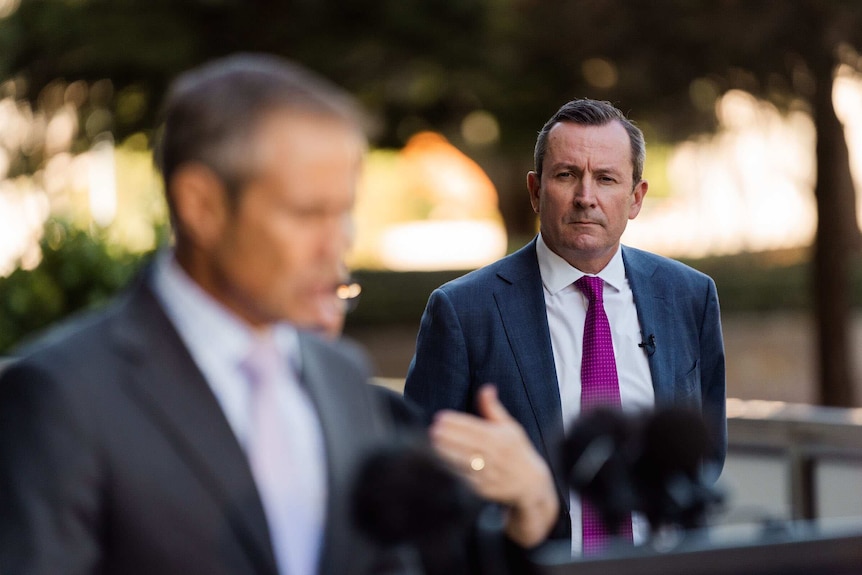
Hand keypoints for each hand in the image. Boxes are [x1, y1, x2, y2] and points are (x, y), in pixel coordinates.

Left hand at [429, 384, 558, 546]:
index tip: (440, 416)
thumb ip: (494, 409)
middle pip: (469, 444)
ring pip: (465, 462)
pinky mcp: (485, 489)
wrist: (531, 483)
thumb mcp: (510, 427)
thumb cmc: (517, 450)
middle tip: (433, 429)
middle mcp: (497, 456)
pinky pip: (466, 479)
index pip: (475, 428)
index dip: (457, 422)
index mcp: (502, 438)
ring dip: (448, 453)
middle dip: (449, 437)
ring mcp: (491, 474)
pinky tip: (441, 462)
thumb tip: (486, 387)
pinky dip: (453, 471)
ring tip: (433, 444)